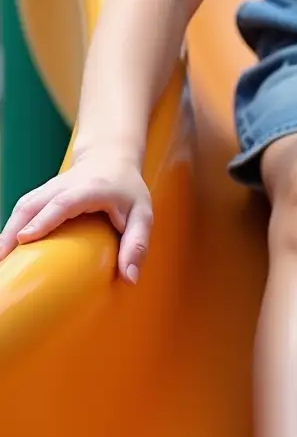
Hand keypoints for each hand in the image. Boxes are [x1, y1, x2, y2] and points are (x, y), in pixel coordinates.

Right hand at [0, 152, 151, 283]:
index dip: (44, 219)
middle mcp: (64, 185)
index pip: (63, 202)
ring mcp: (49, 188)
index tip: (25, 238)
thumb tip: (130, 278)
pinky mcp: (40, 195)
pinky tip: (4, 251)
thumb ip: (137, 244)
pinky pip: (21, 211)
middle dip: (12, 231)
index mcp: (90, 189)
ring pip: (22, 207)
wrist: (109, 158)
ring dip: (6, 233)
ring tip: (0, 262)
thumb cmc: (127, 189)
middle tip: (1, 261)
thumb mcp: (142, 213)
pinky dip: (9, 230)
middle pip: (32, 204)